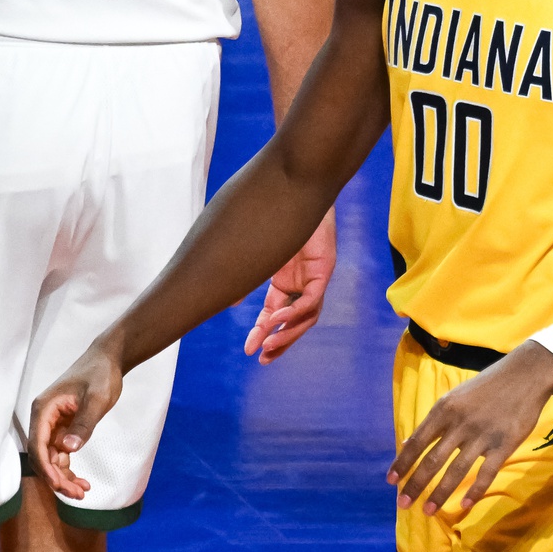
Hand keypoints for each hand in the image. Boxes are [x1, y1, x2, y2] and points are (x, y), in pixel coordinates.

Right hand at [29, 338, 126, 500]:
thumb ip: (84, 423)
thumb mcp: (97, 398)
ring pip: (52, 457)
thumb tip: (68, 449)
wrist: (109, 359)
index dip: (47, 468)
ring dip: (64, 476)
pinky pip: (61, 452)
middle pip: (43, 456)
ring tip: (82, 491)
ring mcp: (52, 424)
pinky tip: (81, 480)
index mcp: (44, 410)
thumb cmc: (101, 374)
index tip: (60, 485)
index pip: (38, 445)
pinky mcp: (63, 427)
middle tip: (78, 494)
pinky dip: (69, 466)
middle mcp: (43, 419)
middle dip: (57, 477)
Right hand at [245, 207, 337, 362]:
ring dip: (288, 333)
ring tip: (268, 345)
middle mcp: (302, 283)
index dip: (262, 334)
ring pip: (308, 316)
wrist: (299, 192)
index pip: (275, 315)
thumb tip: (228, 302)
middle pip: (295, 321)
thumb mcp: (256, 256)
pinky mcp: (324, 269)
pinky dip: (295, 313)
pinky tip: (277, 320)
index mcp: (285, 283)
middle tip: (263, 358)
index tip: (248, 351)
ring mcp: (315, 277)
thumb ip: (244, 278)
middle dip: (280, 342)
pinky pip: (312, 300)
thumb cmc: (277, 219)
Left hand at [389, 340, 552, 515]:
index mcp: (445, 409)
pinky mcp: (504, 444)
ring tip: (428, 511)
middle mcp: (460, 424)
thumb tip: (407, 442)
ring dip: (439, 494)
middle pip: (432, 461)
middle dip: (415, 485)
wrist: (527, 373)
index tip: (390, 482)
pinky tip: (464, 505)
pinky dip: (475, 491)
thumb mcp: (456, 396)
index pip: (417, 442)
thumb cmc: (488, 385)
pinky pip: (486, 473)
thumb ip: (435, 420)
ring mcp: (483, 435)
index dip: (402, 463)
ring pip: (456, 471)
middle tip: (403, 504)